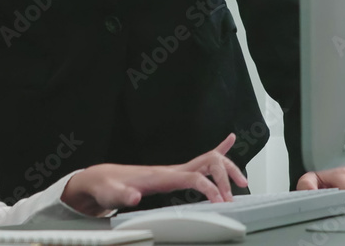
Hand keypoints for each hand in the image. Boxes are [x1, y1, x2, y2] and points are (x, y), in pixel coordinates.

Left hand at [61, 133, 248, 215]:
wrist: (102, 180)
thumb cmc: (107, 187)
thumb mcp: (110, 194)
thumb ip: (122, 195)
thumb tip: (134, 196)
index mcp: (160, 176)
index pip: (192, 176)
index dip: (209, 187)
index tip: (221, 201)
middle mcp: (170, 170)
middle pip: (207, 164)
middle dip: (225, 177)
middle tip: (233, 196)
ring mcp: (173, 170)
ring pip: (209, 161)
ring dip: (228, 169)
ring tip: (242, 182)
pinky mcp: (173, 174)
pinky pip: (200, 161)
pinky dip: (218, 151)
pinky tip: (228, 142)